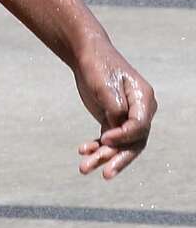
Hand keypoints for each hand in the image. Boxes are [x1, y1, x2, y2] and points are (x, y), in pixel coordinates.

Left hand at [74, 38, 155, 179]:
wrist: (86, 54)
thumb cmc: (98, 65)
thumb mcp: (104, 85)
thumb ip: (114, 108)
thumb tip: (117, 128)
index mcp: (143, 98)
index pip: (140, 126)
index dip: (124, 136)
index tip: (104, 139)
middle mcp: (139, 110)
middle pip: (134, 142)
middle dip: (118, 159)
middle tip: (105, 173)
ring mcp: (126, 116)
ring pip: (119, 144)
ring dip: (103, 157)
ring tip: (84, 168)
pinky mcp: (112, 119)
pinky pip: (108, 139)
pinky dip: (96, 147)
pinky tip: (83, 151)